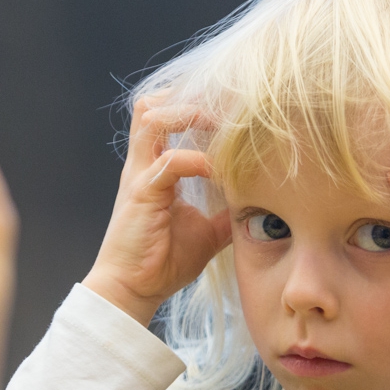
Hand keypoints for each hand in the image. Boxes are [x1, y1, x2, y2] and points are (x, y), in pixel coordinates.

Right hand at [82, 98, 230, 326]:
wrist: (132, 290)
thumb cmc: (163, 262)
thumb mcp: (207, 233)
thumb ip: (226, 213)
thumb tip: (257, 205)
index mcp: (154, 170)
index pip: (166, 117)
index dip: (194, 106)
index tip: (230, 110)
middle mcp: (143, 166)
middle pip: (153, 106)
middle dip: (189, 98)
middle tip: (225, 107)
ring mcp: (139, 176)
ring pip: (152, 118)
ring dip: (189, 115)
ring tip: (219, 124)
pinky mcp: (141, 192)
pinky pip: (170, 161)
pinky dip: (197, 159)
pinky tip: (217, 170)